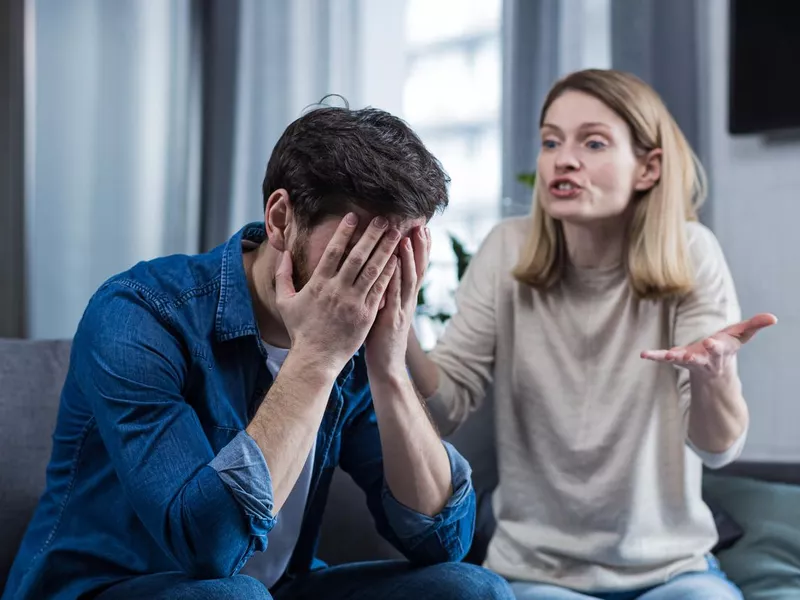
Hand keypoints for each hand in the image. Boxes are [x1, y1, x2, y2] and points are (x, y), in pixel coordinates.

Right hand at [275, 213, 401, 375]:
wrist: (316, 359)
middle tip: (383, 219)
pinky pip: (380, 289)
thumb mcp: (285, 302)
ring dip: (385, 249)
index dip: (344, 233)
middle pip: (357, 256)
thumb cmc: (300, 331)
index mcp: (318, 284)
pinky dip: (389, 273)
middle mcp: (337, 290)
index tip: (353, 217)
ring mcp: (354, 302)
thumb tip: (284, 253)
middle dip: (371, 235)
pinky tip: (397, 259)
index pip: (333, 252)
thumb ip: (282, 276)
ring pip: (373, 270)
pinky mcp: (367, 314)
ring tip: (395, 234)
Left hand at [365, 226, 430, 379]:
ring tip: (407, 237)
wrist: (387, 367)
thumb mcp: (386, 312)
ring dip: (408, 258)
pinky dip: (394, 278)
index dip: (421, 249)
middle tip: (422, 225)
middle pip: (418, 269)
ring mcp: (401, 310)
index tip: (423, 228)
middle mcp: (407, 301)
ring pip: (407, 279)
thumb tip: (383, 274)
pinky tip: (392, 264)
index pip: (416, 268)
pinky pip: (393, 294)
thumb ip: (387, 293)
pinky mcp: (391, 319)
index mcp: (406, 299)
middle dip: (420, 247)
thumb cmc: (382, 340)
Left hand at [640, 313, 776, 378]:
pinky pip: (664, 357)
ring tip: (663, 357)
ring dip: (673, 358)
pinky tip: (643, 354)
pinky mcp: (677, 358)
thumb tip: (773, 317)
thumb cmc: (728, 346)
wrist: (714, 367)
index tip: (711, 341)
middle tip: (689, 355)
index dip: (716, 346)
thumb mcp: (742, 335)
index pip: (719, 349)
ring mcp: (689, 360)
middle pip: (701, 358)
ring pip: (681, 361)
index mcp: (720, 352)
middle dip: (697, 356)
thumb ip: (755, 325)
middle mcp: (704, 359)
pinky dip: (654, 356)